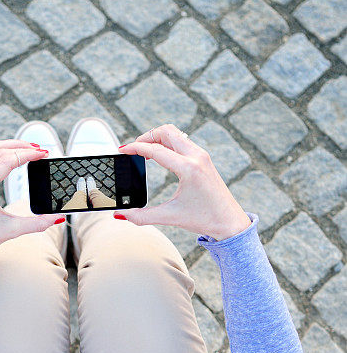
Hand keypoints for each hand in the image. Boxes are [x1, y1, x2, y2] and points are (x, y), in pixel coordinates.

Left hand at [0, 140, 64, 255]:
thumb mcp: (11, 231)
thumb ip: (37, 224)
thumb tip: (57, 218)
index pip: (7, 160)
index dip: (28, 154)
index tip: (43, 153)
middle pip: (0, 150)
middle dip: (22, 146)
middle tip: (40, 149)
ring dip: (11, 145)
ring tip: (29, 148)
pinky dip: (0, 152)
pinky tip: (12, 154)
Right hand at [116, 124, 251, 240]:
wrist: (230, 221)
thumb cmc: (205, 218)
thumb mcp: (170, 217)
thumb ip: (142, 216)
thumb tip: (122, 215)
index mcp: (188, 168)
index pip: (156, 150)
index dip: (135, 148)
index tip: (122, 150)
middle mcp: (196, 157)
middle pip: (166, 131)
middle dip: (146, 137)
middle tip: (133, 148)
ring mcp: (202, 155)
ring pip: (175, 134)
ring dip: (157, 138)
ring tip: (144, 151)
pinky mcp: (204, 159)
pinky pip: (182, 141)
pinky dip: (168, 143)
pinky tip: (160, 155)